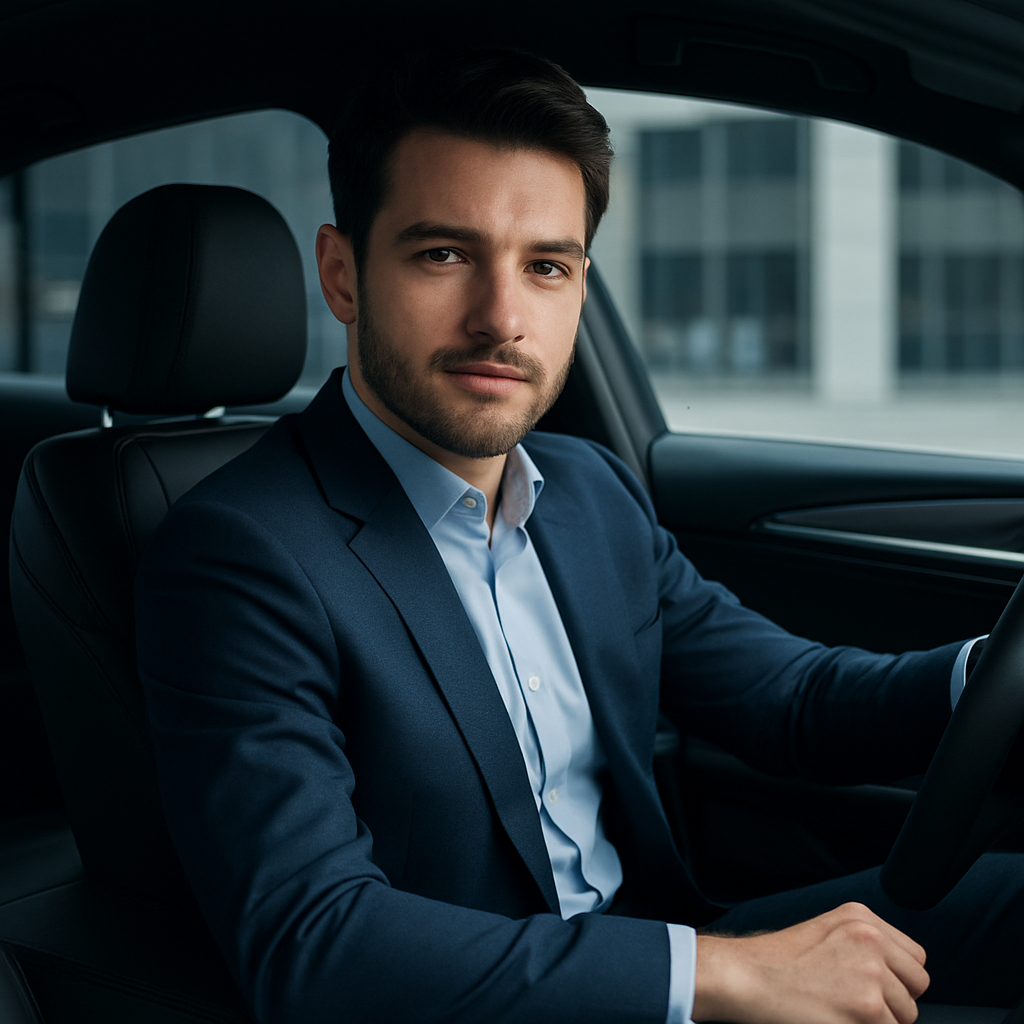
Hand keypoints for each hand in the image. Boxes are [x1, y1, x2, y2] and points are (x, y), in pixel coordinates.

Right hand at [692, 902, 928, 1023]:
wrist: (747, 976)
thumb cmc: (778, 961)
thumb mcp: (827, 931)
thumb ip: (866, 945)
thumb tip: (899, 979)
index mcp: (862, 917)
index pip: (915, 958)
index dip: (897, 979)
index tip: (874, 987)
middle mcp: (871, 938)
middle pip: (917, 987)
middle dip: (894, 1002)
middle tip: (856, 1003)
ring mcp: (870, 972)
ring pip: (906, 1016)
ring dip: (880, 1022)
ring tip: (841, 1011)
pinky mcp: (866, 1007)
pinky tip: (835, 1020)